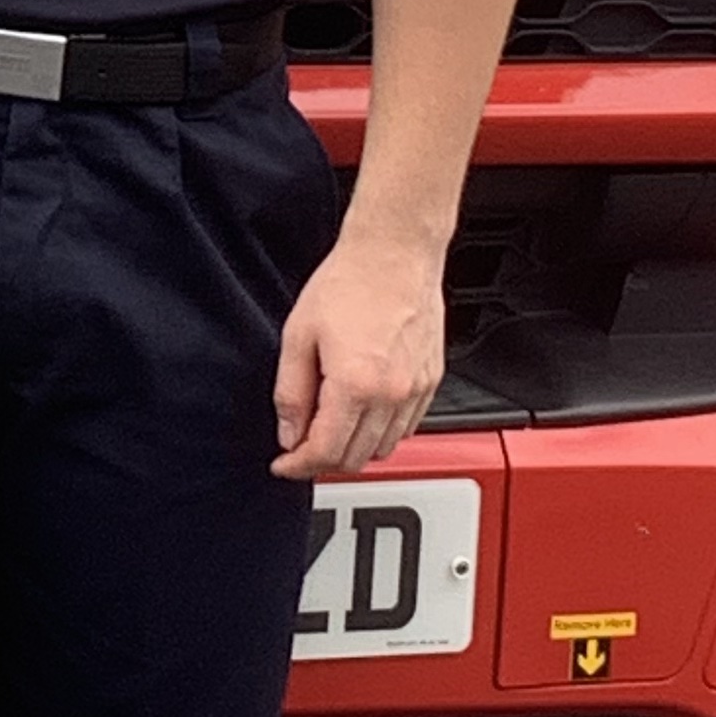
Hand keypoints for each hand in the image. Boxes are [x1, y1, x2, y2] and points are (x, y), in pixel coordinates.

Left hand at [271, 223, 447, 479]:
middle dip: (323, 460)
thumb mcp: (299, 335)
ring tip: (331, 427)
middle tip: (301, 446)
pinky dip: (382, 432)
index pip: (325, 451)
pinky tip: (363, 412)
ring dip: (354, 449)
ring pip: (384, 448)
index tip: (284, 464)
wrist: (394, 251)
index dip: (298, 465)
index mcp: (355, 385)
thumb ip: (291, 392)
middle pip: (356, 458)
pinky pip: (407, 427)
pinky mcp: (431, 380)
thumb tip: (289, 434)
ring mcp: (416, 389)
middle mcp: (392, 394)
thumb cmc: (350, 282)